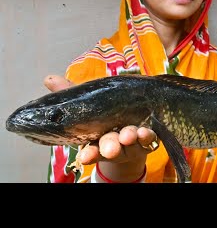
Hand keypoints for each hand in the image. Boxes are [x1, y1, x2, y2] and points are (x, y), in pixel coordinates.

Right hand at [44, 74, 158, 181]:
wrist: (132, 129)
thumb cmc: (106, 117)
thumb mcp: (89, 106)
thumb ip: (70, 93)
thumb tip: (49, 79)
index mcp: (98, 140)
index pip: (91, 150)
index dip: (89, 154)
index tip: (85, 157)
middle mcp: (115, 144)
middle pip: (111, 147)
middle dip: (110, 147)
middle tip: (110, 148)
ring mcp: (132, 142)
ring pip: (130, 143)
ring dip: (129, 139)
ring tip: (128, 135)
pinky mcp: (148, 138)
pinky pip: (148, 139)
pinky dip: (146, 136)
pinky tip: (144, 132)